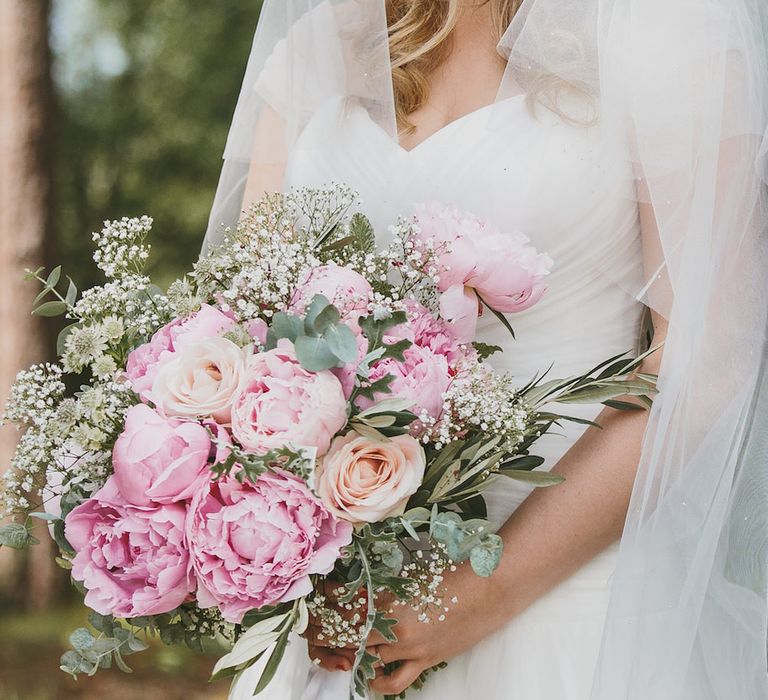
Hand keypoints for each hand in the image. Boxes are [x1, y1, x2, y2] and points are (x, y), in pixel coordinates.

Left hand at [307, 562, 504, 695]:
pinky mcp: (425, 661)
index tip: (317, 596)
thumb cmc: (454, 571)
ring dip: (345, 653)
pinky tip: (368, 675)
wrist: (490, 588)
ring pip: (364, 658)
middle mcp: (393, 627)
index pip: (344, 606)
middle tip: (310, 626)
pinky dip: (377, 681)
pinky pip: (394, 680)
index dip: (325, 602)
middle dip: (323, 631)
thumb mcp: (412, 572)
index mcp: (388, 599)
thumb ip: (385, 583)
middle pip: (346, 635)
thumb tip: (362, 586)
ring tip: (330, 648)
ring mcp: (409, 648)